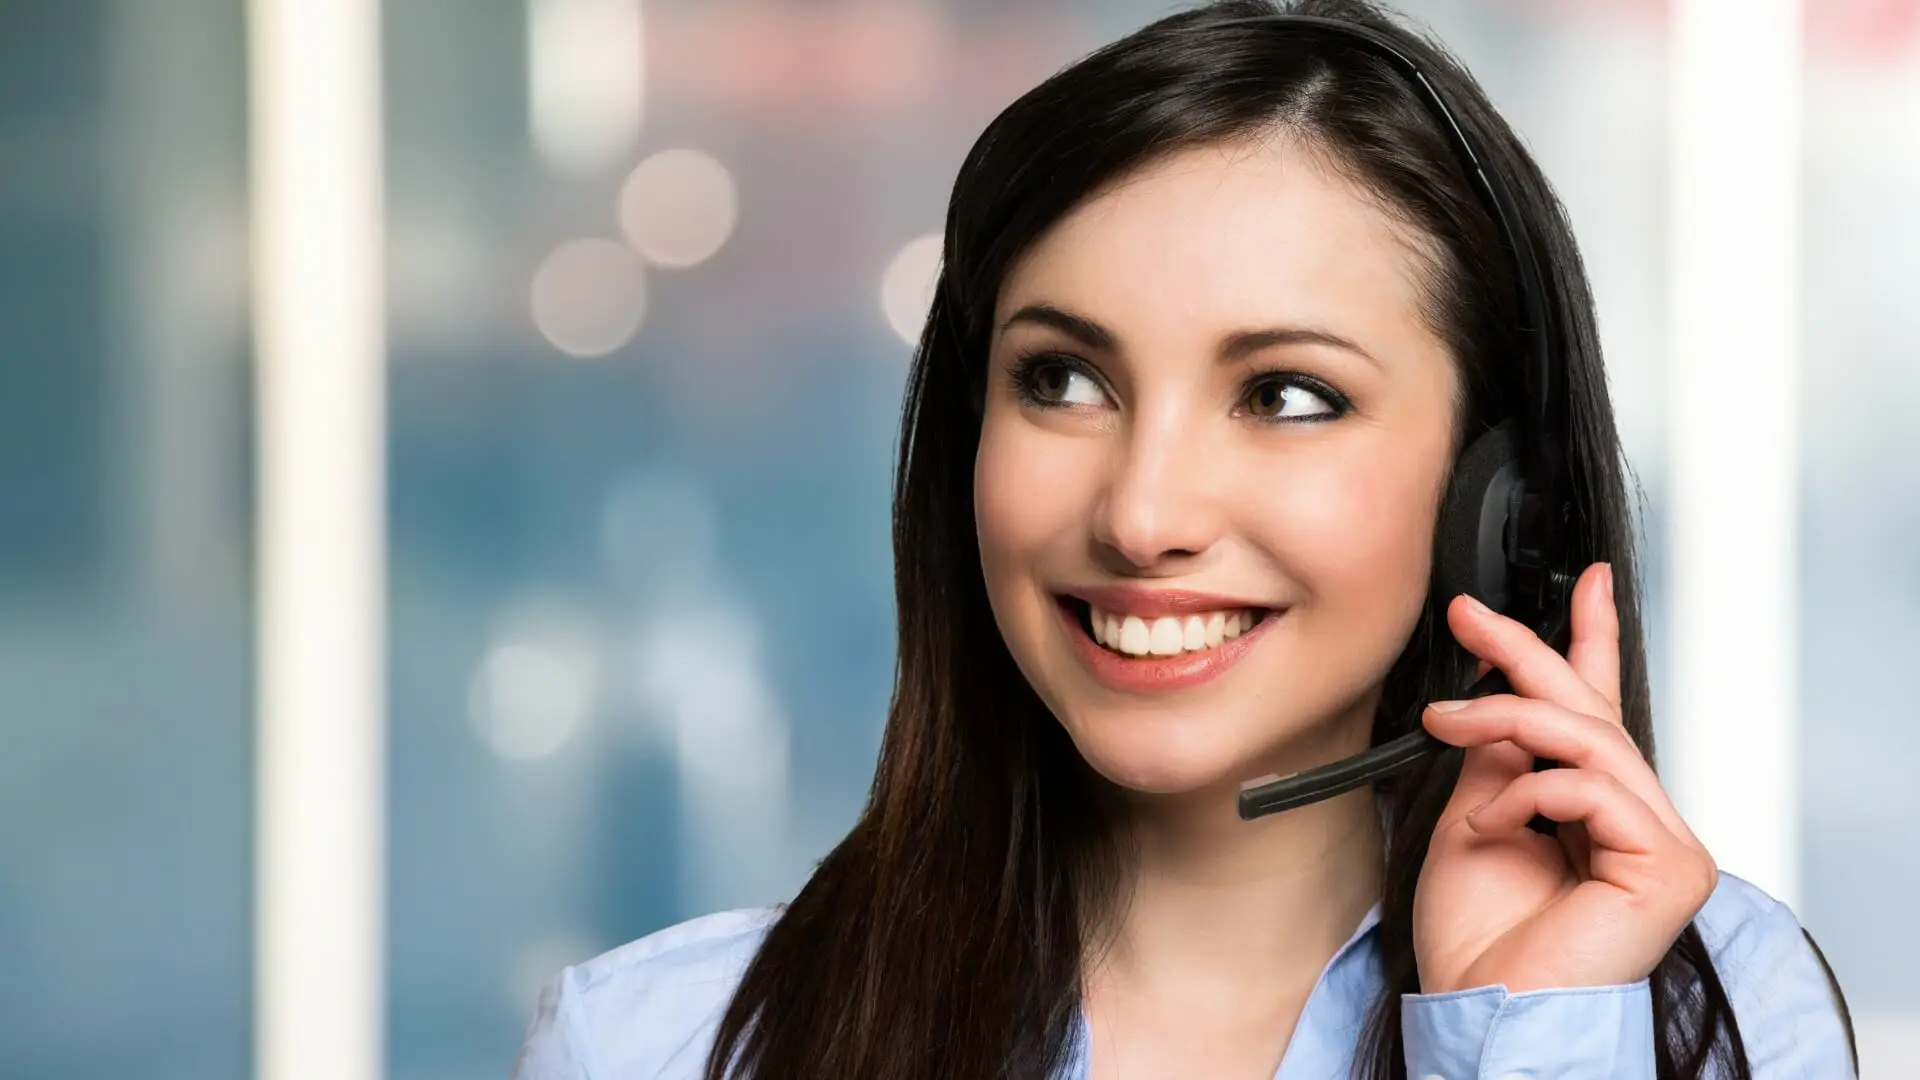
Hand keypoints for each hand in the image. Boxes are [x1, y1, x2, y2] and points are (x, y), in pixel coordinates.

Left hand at [1411, 562, 1717, 993]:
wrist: (1481, 1009)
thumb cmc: (1478, 941)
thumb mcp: (1473, 819)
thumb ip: (1498, 757)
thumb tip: (1500, 696)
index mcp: (1589, 810)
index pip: (1598, 711)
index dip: (1594, 641)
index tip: (1590, 583)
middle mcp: (1634, 822)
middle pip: (1589, 711)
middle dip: (1523, 652)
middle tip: (1466, 616)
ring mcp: (1660, 844)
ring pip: (1586, 738)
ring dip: (1504, 718)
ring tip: (1446, 726)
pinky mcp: (1668, 866)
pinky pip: (1592, 789)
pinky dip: (1528, 793)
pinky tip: (1492, 826)